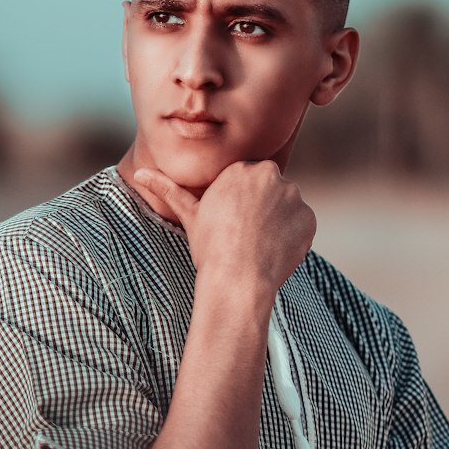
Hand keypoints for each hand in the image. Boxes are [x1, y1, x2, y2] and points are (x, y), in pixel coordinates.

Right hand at [134, 160, 315, 298]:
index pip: (248, 181)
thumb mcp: (189, 215)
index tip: (233, 224)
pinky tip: (275, 251)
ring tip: (259, 245)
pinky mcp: (308, 218)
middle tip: (246, 235)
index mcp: (241, 169)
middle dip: (262, 208)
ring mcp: (293, 196)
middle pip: (270, 189)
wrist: (237, 279)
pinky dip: (293, 236)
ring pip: (287, 206)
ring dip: (278, 221)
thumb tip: (139, 173)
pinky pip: (302, 224)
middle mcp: (270, 175)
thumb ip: (168, 189)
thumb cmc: (209, 248)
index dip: (241, 205)